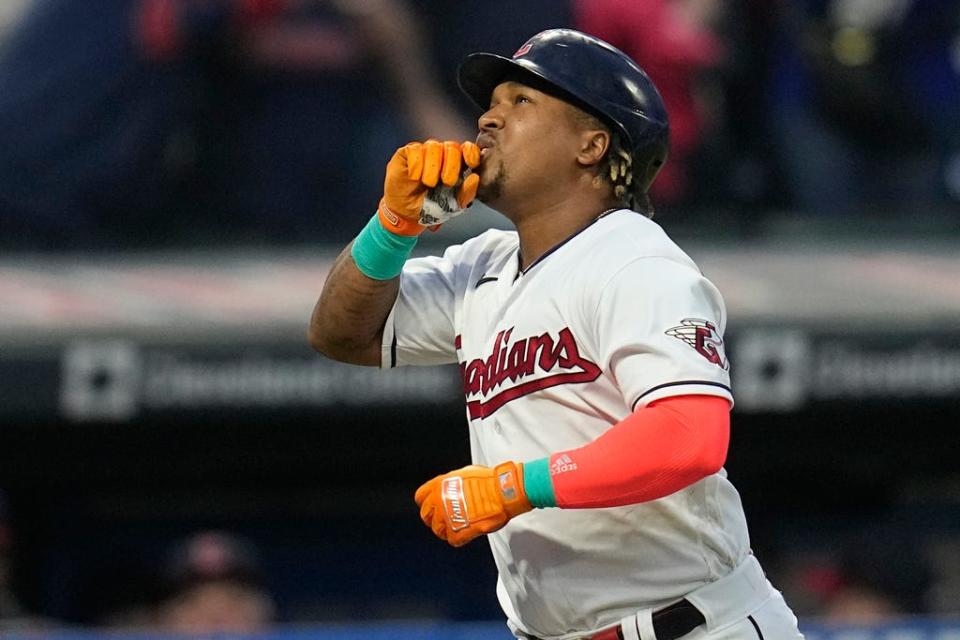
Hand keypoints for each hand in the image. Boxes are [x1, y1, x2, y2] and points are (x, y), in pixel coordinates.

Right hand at [379, 140, 480, 235]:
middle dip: (451, 166)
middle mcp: (441, 155)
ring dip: (433, 167)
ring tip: (428, 183)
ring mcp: (424, 152)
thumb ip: (466, 194)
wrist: (405, 214)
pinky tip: (415, 177)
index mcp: (456, 165)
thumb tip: (475, 177)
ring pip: (433, 146)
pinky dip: (416, 164)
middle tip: (446, 183)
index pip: (468, 149)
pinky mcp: (407, 153)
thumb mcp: (451, 206)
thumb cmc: (429, 208)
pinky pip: (415, 149)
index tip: (471, 164)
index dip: (471, 152)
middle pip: (452, 147)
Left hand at [414, 461, 531, 546]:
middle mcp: (439, 501)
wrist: (503, 492)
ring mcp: (447, 518)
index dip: (427, 503)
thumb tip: (450, 488)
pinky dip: (458, 538)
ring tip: (457, 526)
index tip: (433, 506)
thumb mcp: (463, 474)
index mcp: (438, 485)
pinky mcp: (459, 531)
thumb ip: (451, 484)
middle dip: (434, 518)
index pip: (420, 497)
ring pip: (438, 530)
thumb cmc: (489, 481)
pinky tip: (466, 532)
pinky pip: (452, 540)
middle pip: (426, 516)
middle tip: (446, 518)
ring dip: (446, 529)